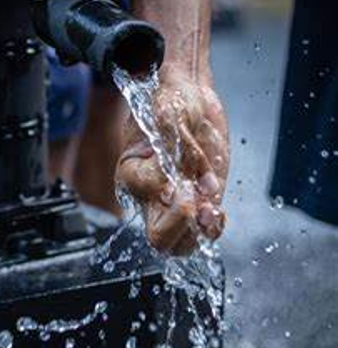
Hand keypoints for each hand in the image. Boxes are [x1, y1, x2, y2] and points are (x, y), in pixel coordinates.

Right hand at [115, 66, 228, 255]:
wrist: (190, 103)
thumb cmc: (172, 103)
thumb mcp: (170, 113)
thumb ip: (178, 144)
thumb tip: (192, 181)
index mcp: (131, 172)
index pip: (145, 187)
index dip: (164, 181)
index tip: (178, 169)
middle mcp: (150, 196)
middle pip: (156, 236)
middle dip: (180, 224)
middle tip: (198, 205)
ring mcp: (173, 205)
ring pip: (179, 245)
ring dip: (199, 232)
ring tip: (212, 210)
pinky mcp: (197, 204)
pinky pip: (201, 234)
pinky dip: (212, 227)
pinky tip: (216, 211)